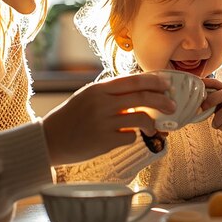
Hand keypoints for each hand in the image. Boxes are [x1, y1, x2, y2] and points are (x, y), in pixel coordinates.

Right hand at [42, 73, 174, 164]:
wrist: (49, 140)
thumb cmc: (72, 117)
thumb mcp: (88, 96)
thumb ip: (111, 92)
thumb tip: (142, 90)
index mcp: (99, 88)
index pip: (133, 80)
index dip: (154, 81)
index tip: (166, 84)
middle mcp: (102, 102)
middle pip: (142, 97)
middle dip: (162, 101)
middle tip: (172, 106)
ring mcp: (103, 122)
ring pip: (141, 118)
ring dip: (153, 123)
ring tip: (154, 128)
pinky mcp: (104, 141)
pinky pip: (130, 137)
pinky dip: (134, 137)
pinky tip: (127, 137)